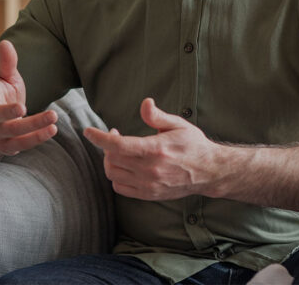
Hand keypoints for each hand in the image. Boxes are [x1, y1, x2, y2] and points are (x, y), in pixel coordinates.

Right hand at [0, 40, 58, 161]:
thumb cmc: (2, 95)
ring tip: (53, 115)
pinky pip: (23, 144)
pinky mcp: (8, 146)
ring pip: (15, 131)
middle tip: (22, 107)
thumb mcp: (4, 78)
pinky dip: (38, 137)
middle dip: (9, 112)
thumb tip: (6, 43)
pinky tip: (52, 129)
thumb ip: (7, 63)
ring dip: (34, 125)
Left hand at [84, 98, 220, 199]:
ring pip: (113, 173)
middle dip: (107, 145)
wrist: (209, 172)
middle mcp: (150, 170)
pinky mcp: (149, 194)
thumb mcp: (178, 125)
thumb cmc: (193, 145)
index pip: (119, 145)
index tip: (88, 131)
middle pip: (112, 159)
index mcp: (156, 150)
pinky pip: (120, 187)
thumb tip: (145, 103)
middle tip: (114, 134)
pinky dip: (116, 176)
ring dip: (110, 160)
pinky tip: (124, 165)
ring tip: (119, 149)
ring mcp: (149, 184)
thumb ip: (157, 116)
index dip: (100, 138)